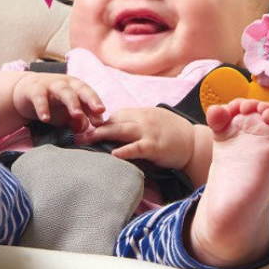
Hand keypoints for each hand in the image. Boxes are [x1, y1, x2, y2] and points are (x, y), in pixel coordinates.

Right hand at [12, 73, 105, 133]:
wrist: (24, 92)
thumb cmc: (50, 103)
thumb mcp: (65, 114)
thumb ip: (77, 121)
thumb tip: (86, 128)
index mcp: (77, 88)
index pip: (90, 96)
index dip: (97, 106)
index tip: (102, 119)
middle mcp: (66, 84)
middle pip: (81, 89)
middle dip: (91, 99)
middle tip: (99, 111)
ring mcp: (50, 85)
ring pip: (64, 91)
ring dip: (72, 102)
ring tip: (77, 115)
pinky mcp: (34, 89)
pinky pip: (40, 97)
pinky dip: (43, 107)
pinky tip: (46, 119)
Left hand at [78, 107, 194, 169]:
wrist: (193, 141)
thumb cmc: (170, 134)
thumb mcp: (150, 123)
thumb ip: (132, 126)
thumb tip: (111, 135)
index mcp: (138, 113)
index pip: (112, 116)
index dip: (95, 122)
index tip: (80, 128)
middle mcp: (140, 119)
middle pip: (112, 121)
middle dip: (92, 127)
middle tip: (75, 134)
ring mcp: (147, 132)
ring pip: (120, 130)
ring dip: (101, 135)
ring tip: (86, 140)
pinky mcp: (155, 146)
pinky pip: (137, 147)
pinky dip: (125, 150)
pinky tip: (114, 154)